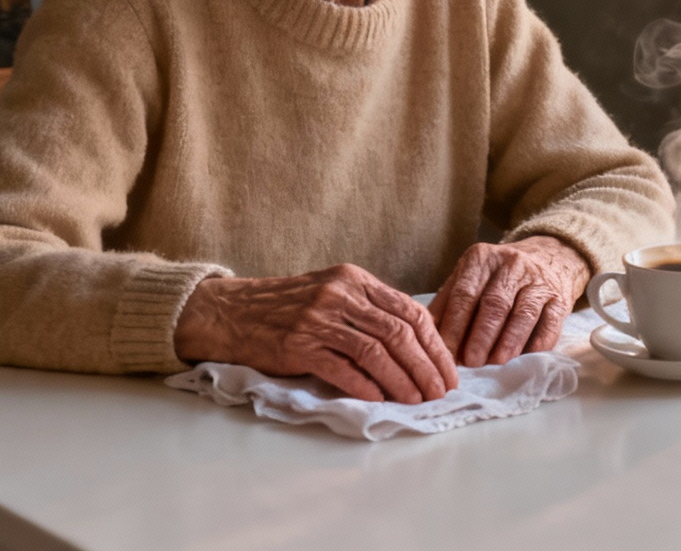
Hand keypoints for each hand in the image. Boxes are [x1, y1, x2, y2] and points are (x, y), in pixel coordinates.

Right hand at [174, 265, 458, 403]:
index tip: (447, 370)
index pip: (410, 311)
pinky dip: (365, 385)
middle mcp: (341, 294)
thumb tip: (416, 345)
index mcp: (355, 280)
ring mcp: (319, 318)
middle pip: (399, 332)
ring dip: (402, 380)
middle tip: (439, 392)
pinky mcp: (299, 344)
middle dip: (426, 366)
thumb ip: (370, 311)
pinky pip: (342, 367)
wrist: (232, 312)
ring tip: (416, 400)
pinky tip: (379, 399)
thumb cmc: (287, 308)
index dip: (435, 344)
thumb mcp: (333, 294)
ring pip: (376, 351)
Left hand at [430, 237, 591, 366]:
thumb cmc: (497, 278)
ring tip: (495, 362)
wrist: (547, 259)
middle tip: (470, 362)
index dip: (454, 325)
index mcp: (481, 258)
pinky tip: (525, 357)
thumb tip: (427, 337)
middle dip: (480, 336)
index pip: (464, 294)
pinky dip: (537, 343)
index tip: (445, 352)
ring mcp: (538, 280)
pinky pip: (550, 322)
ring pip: (523, 313)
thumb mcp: (469, 279)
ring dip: (508, 341)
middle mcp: (511, 264)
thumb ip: (447, 303)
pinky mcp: (560, 297)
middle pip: (494, 304)